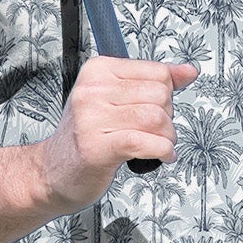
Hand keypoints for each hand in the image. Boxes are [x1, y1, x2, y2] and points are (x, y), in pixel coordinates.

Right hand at [34, 55, 197, 210]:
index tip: (156, 109)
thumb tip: (188, 72)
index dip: (167, 95)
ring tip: (157, 145)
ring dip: (166, 137)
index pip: (158, 72)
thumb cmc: (86, 137)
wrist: (53, 171)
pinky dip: (161, 151)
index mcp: (98, 71)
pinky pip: (145, 142)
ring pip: (156, 118)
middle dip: (167, 118)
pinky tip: (160, 156)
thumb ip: (153, 83)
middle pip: (160, 95)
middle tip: (154, 131)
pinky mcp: (97, 147)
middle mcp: (92, 91)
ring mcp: (91, 119)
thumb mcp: (116, 99)